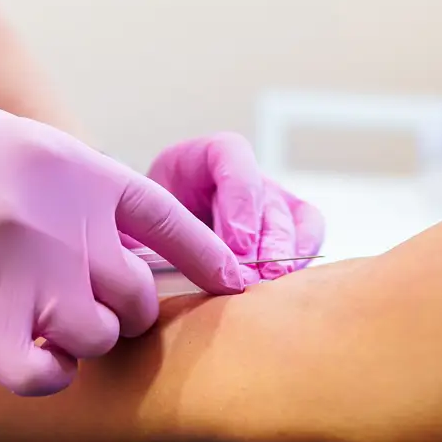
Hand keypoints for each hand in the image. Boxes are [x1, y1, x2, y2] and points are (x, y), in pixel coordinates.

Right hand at [0, 101, 244, 396]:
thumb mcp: (31, 147)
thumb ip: (87, 194)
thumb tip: (136, 245)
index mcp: (86, 176)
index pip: (174, 226)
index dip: (209, 261)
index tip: (234, 284)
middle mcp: (69, 225)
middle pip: (137, 298)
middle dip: (122, 310)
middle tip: (86, 304)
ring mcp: (29, 274)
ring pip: (101, 338)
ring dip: (84, 341)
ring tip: (48, 325)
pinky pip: (44, 377)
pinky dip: (46, 377)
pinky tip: (27, 357)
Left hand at [146, 133, 324, 283]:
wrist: (150, 250)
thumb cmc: (138, 239)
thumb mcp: (133, 231)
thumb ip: (146, 240)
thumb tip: (157, 263)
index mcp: (195, 161)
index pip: (230, 156)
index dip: (239, 200)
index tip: (235, 245)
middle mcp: (238, 175)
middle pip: (265, 195)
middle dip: (262, 240)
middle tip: (252, 276)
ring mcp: (267, 198)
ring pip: (290, 218)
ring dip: (280, 255)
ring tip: (267, 286)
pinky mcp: (288, 226)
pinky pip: (308, 234)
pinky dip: (301, 257)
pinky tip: (283, 285)